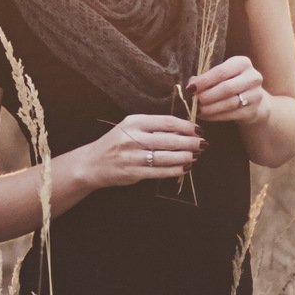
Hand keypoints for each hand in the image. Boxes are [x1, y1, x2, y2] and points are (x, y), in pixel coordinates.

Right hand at [82, 113, 203, 188]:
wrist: (92, 162)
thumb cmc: (116, 142)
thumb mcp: (131, 127)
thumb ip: (153, 127)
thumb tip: (183, 130)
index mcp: (134, 122)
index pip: (166, 122)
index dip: (186, 126)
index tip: (198, 130)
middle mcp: (133, 137)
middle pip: (169, 139)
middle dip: (190, 142)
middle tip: (202, 144)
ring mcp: (133, 156)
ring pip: (166, 157)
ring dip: (184, 157)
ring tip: (195, 156)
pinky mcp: (133, 172)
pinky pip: (159, 172)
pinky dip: (174, 170)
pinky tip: (184, 168)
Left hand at [186, 57, 270, 124]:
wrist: (252, 98)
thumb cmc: (230, 82)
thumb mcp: (220, 75)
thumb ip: (206, 78)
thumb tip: (191, 85)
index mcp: (242, 63)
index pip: (221, 72)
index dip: (204, 81)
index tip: (190, 88)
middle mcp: (253, 77)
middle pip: (226, 88)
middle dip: (207, 95)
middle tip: (194, 100)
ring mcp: (256, 95)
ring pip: (229, 103)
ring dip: (210, 108)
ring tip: (198, 109)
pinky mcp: (254, 111)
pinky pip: (231, 115)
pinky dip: (215, 116)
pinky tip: (205, 116)